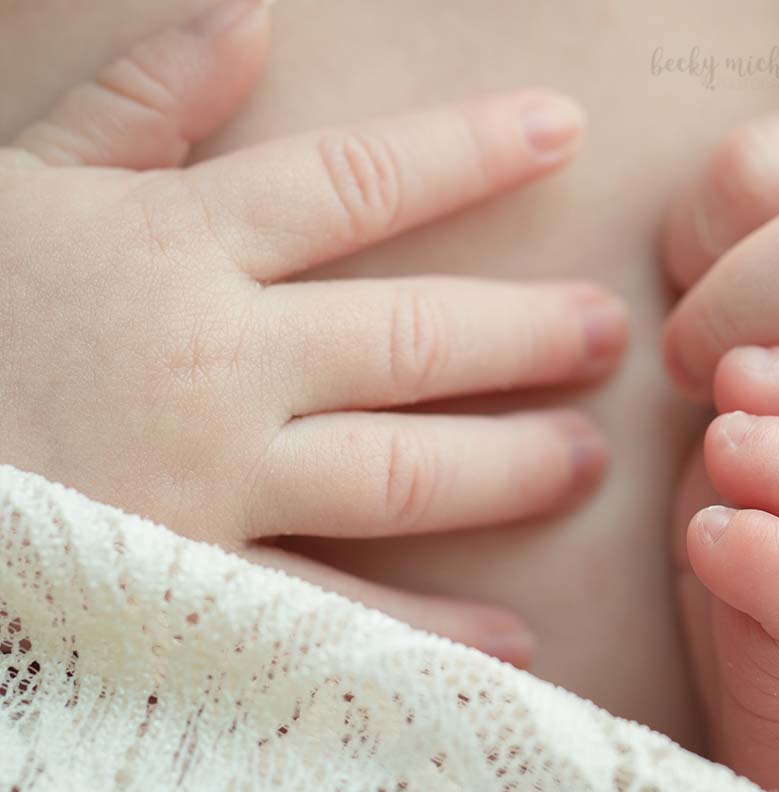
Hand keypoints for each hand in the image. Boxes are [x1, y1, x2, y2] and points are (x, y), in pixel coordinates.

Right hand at [0, 0, 628, 663]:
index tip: (562, 130)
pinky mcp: (190, 585)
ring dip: (509, 466)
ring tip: (589, 459)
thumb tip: (248, 20)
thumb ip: (140, 104)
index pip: (359, 182)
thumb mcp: (21, 185)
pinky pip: (331, 611)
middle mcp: (216, 362)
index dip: (471, 151)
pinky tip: (512, 635)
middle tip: (611, 334)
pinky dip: (427, 630)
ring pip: (398, 470)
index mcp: (176, 246)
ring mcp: (209, 483)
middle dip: (526, 332)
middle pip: (412, 337)